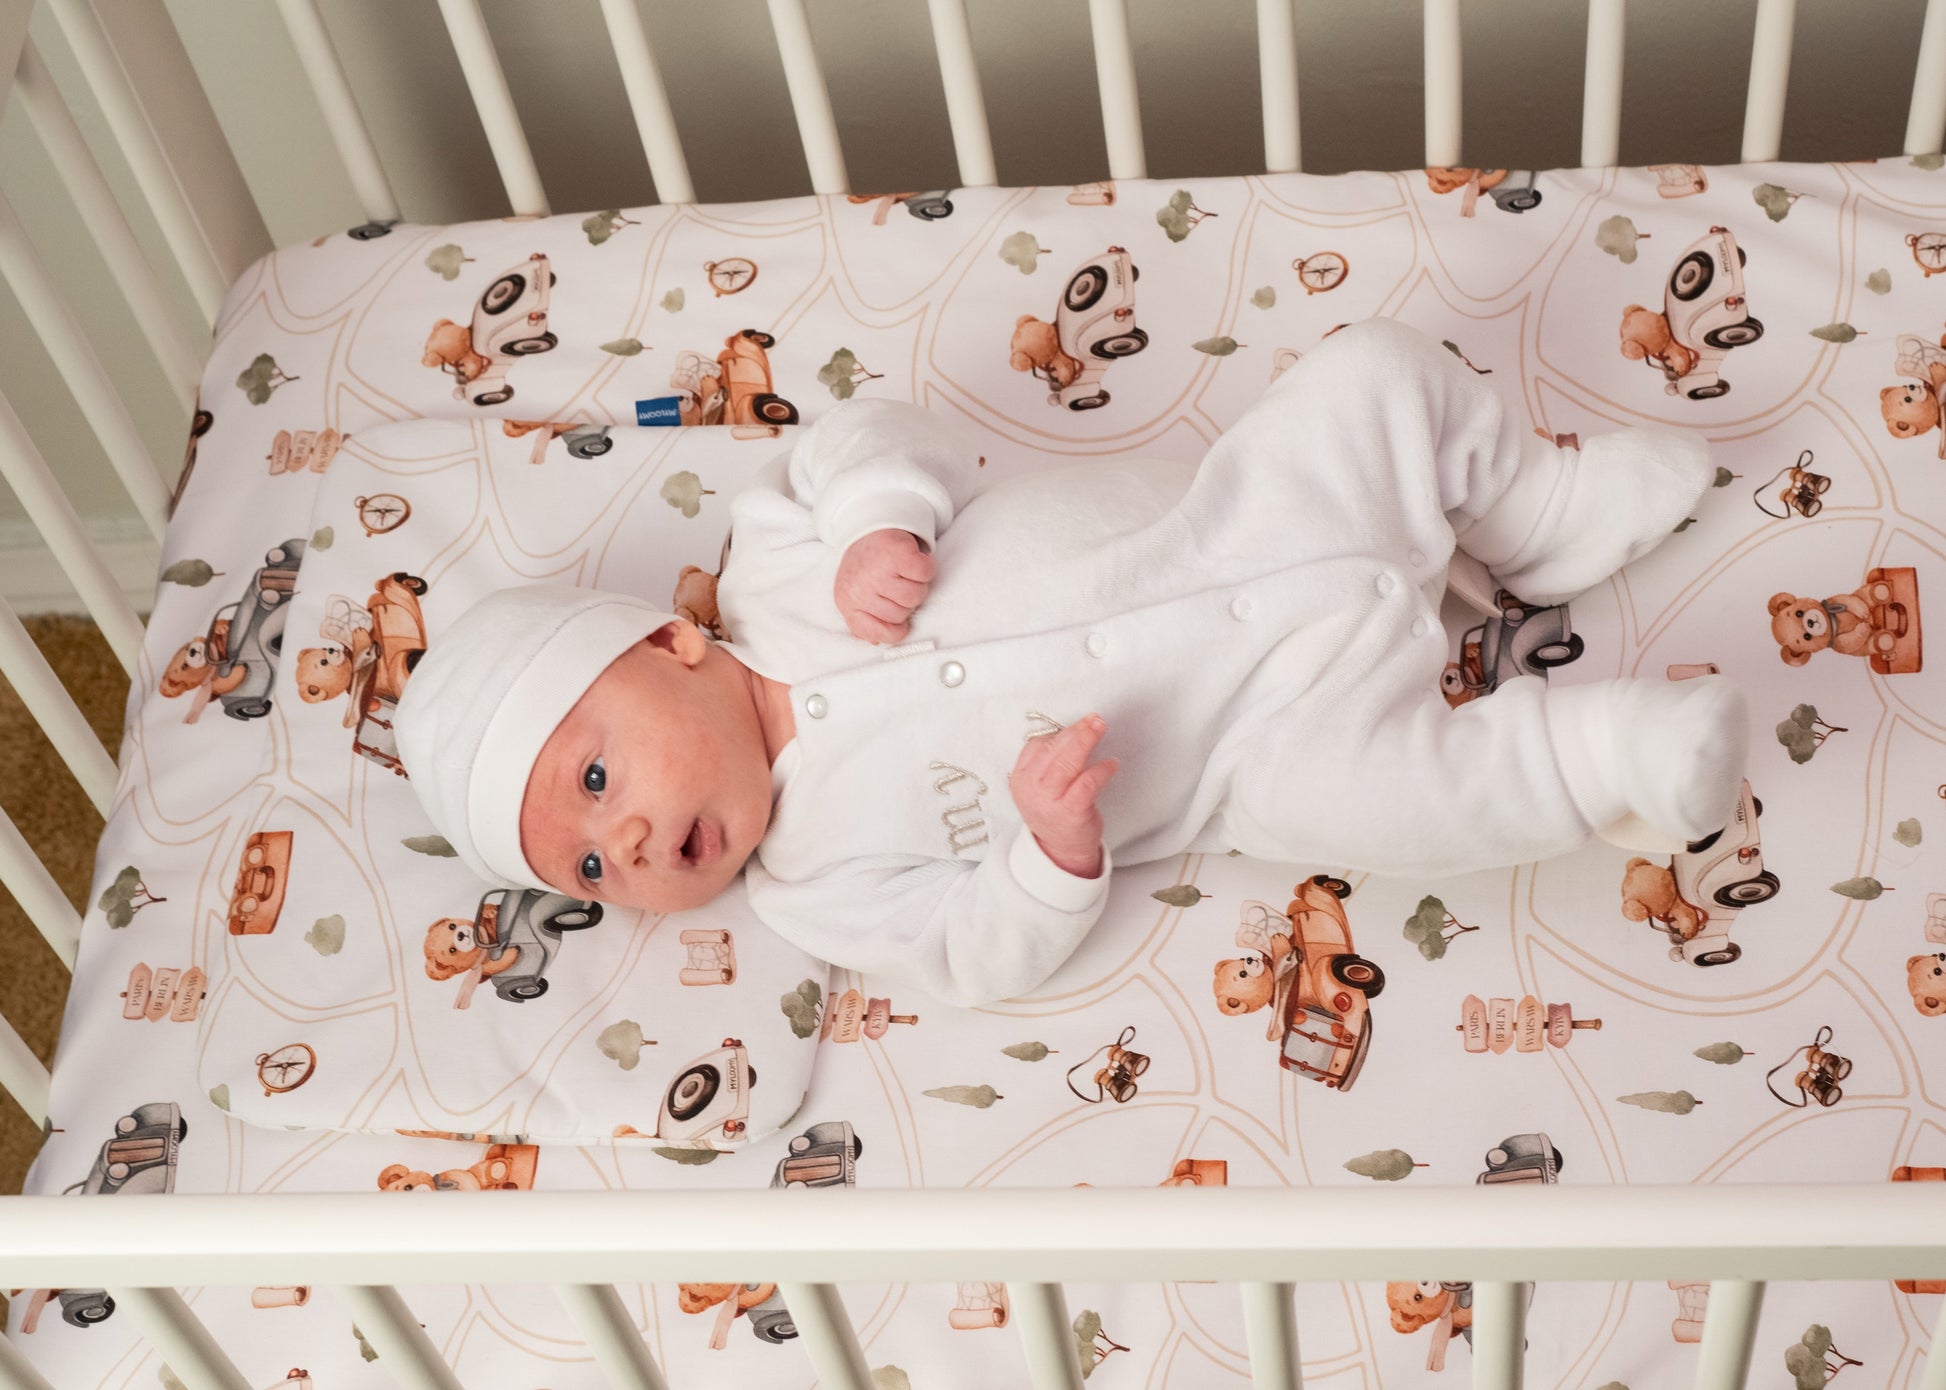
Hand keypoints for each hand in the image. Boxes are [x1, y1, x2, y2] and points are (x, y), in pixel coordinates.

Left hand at [835, 529, 934, 644]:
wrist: (867, 528)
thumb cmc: (866, 567)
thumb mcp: (856, 597)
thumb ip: (865, 623)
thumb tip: (878, 641)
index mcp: (848, 603)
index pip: (882, 634)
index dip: (897, 628)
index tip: (898, 616)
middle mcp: (860, 589)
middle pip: (902, 614)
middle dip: (906, 601)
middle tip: (897, 582)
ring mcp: (877, 571)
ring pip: (915, 596)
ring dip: (917, 584)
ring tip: (903, 572)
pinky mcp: (896, 554)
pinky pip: (924, 573)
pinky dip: (925, 567)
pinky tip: (912, 561)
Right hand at [1010, 714, 1116, 878]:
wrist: (1060, 851)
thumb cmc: (1054, 812)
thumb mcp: (1039, 787)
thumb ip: (1047, 763)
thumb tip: (1073, 732)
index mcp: (1021, 778)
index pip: (1036, 746)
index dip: (1060, 732)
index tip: (1078, 724)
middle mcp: (1032, 788)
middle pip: (1053, 750)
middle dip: (1076, 731)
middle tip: (1094, 718)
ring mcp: (1050, 800)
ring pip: (1067, 763)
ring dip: (1087, 741)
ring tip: (1101, 728)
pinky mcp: (1071, 811)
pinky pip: (1087, 783)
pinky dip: (1101, 770)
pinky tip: (1111, 763)